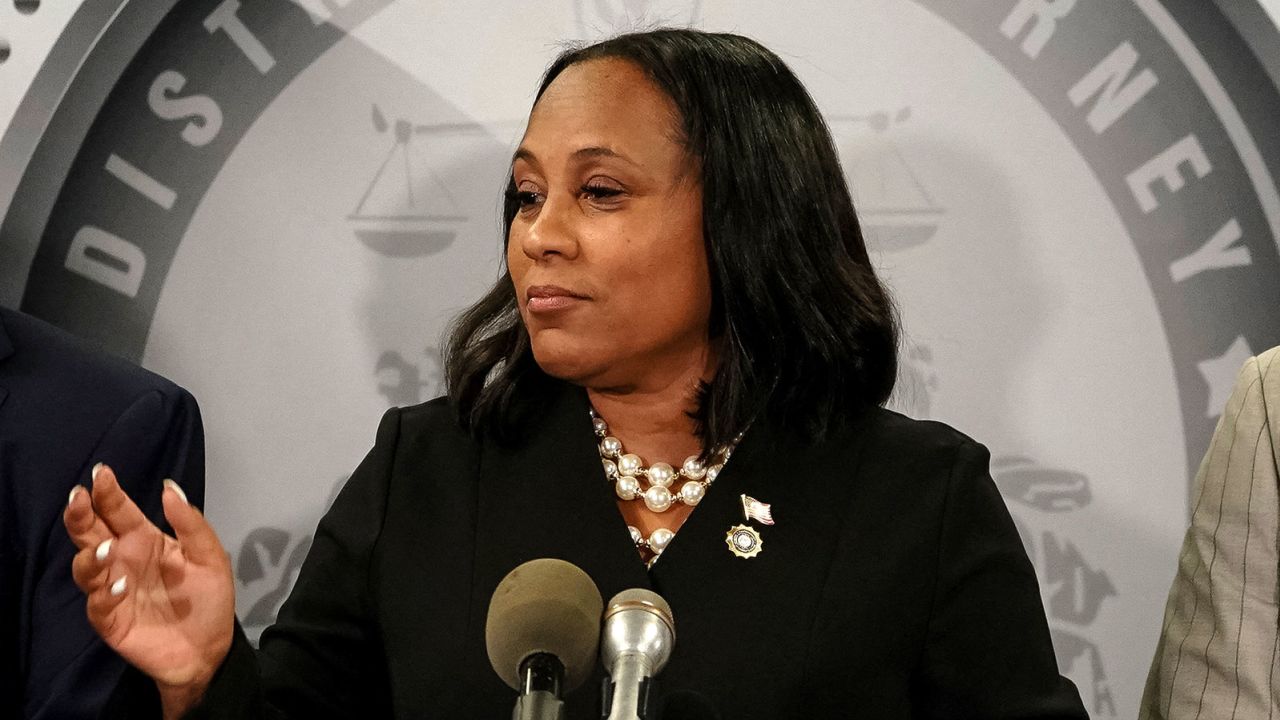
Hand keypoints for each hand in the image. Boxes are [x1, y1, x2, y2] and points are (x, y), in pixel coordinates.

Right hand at [64, 464, 234, 716]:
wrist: (210, 647)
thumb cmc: (208, 598)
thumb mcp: (210, 555)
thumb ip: (191, 523)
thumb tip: (169, 487)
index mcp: (145, 539)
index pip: (119, 510)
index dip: (108, 492)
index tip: (101, 473)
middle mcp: (124, 560)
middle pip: (91, 533)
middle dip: (80, 515)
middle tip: (78, 498)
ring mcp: (114, 589)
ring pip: (86, 567)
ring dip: (90, 556)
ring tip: (106, 548)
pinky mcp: (111, 620)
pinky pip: (98, 604)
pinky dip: (105, 593)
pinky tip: (119, 586)